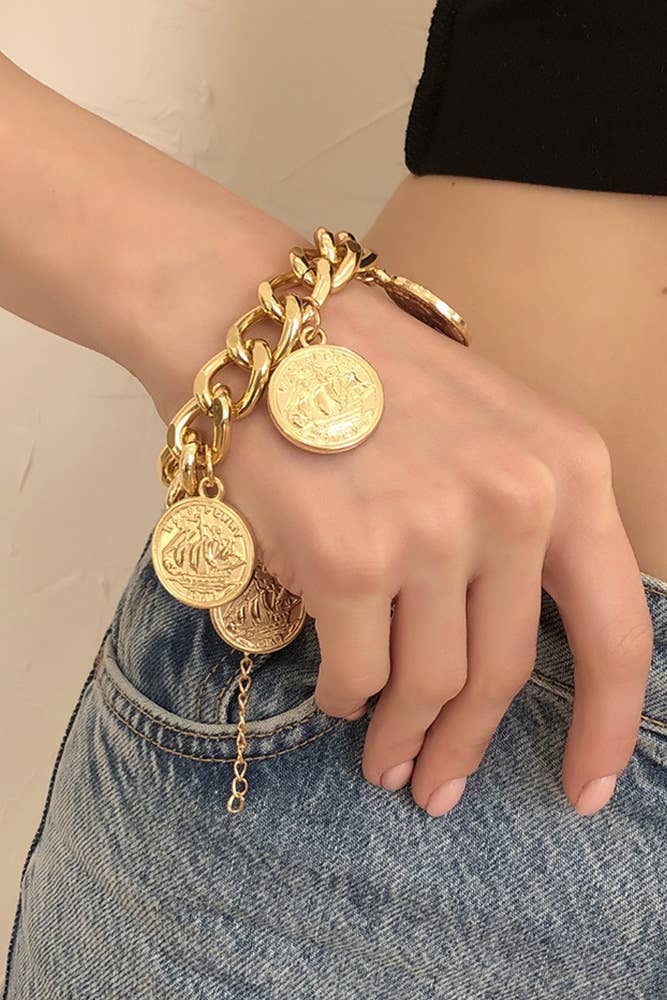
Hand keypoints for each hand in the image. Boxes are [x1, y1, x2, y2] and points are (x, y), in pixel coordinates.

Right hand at [148, 280, 653, 816]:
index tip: (583, 790)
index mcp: (570, 470)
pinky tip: (339, 695)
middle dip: (467, 746)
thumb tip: (524, 648)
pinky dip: (346, 696)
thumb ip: (531, 531)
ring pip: (426, 685)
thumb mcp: (498, 434)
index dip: (606, 727)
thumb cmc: (379, 385)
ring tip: (386, 761)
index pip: (617, 631)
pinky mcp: (347, 557)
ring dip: (403, 737)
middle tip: (438, 785)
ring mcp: (430, 531)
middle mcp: (513, 502)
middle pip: (503, 674)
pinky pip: (357, 671)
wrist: (268, 332)